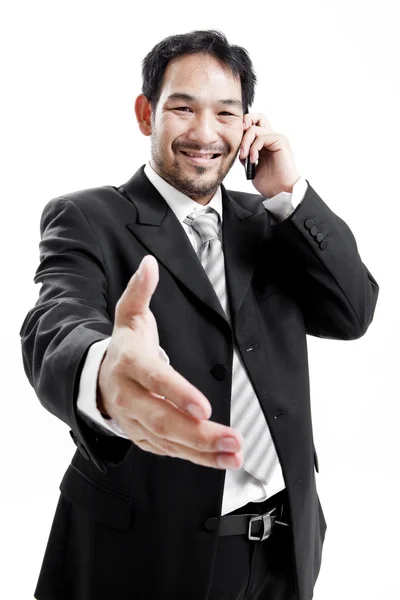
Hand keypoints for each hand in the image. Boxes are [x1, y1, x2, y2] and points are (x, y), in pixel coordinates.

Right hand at [97, 255, 243, 470]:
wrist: (97, 379)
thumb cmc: (124, 345)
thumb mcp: (129, 315)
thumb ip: (140, 291)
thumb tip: (149, 264)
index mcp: (129, 363)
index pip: (154, 379)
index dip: (177, 393)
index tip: (205, 406)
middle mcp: (129, 396)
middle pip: (162, 419)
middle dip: (198, 432)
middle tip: (232, 439)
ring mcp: (134, 421)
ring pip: (168, 440)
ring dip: (203, 450)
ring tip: (235, 453)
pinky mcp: (143, 437)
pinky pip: (170, 451)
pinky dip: (197, 458)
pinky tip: (223, 459)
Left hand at [239, 113, 300, 197]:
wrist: (281, 191)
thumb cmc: (269, 183)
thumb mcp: (251, 168)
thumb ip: (245, 156)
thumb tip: (237, 149)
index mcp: (264, 144)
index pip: (253, 124)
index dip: (243, 127)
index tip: (234, 139)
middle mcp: (270, 138)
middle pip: (256, 118)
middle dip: (242, 127)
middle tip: (238, 144)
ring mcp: (276, 139)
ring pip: (254, 129)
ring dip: (245, 143)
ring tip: (244, 157)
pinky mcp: (281, 141)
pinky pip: (262, 137)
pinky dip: (254, 148)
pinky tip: (253, 160)